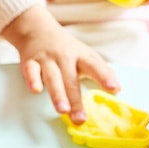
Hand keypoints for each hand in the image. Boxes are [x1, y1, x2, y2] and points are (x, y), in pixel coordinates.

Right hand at [0, 4, 119, 124]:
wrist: (37, 28)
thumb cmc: (65, 48)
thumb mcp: (85, 54)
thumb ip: (101, 71)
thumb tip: (118, 89)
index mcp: (80, 55)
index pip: (94, 65)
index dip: (105, 76)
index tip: (114, 88)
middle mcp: (64, 56)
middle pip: (71, 78)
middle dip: (76, 99)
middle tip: (81, 118)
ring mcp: (47, 58)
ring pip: (52, 77)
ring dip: (58, 94)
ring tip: (63, 110)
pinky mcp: (30, 61)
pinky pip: (31, 71)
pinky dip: (33, 80)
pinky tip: (36, 90)